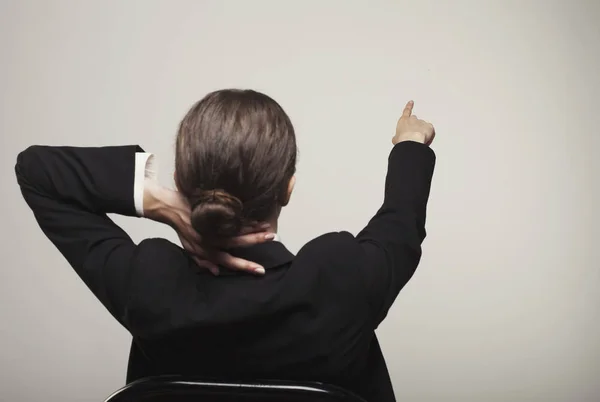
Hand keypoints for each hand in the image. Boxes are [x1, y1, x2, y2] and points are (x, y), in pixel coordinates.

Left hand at [143, 180, 273, 275]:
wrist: (168, 208)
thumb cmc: (182, 229)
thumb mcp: (190, 249)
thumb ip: (203, 261)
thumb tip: (217, 272)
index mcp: (206, 250)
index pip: (229, 261)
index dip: (245, 266)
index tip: (260, 270)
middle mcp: (210, 239)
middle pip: (237, 243)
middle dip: (256, 241)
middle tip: (272, 239)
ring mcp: (212, 225)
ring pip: (237, 229)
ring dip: (254, 228)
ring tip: (268, 228)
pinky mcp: (212, 212)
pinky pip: (231, 216)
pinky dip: (245, 218)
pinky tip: (255, 218)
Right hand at [392, 100, 435, 145]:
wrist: (411, 141)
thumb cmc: (403, 140)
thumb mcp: (396, 139)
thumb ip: (397, 136)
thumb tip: (396, 139)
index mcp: (403, 120)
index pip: (406, 111)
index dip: (409, 106)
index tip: (411, 102)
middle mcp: (413, 119)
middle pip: (415, 120)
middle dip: (415, 126)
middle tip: (413, 134)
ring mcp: (421, 122)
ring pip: (423, 126)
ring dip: (421, 131)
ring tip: (418, 139)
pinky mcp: (429, 126)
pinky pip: (430, 129)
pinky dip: (428, 133)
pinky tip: (425, 138)